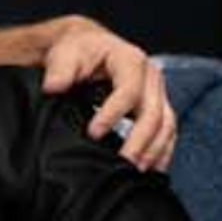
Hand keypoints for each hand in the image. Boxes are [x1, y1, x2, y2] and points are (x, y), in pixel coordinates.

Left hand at [41, 17, 176, 171]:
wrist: (88, 49)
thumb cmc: (78, 51)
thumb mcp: (66, 54)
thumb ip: (60, 70)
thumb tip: (53, 87)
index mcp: (130, 60)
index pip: (128, 90)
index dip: (113, 114)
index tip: (93, 133)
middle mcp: (150, 76)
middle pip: (153, 112)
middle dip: (140, 140)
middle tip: (123, 163)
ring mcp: (156, 93)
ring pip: (166, 124)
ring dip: (154, 150)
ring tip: (136, 171)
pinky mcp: (158, 107)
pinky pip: (168, 132)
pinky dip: (162, 152)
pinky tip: (152, 170)